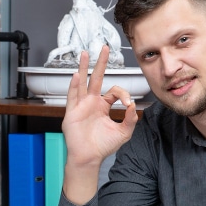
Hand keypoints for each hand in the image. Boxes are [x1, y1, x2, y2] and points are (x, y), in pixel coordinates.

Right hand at [61, 46, 138, 166]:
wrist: (89, 157)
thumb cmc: (103, 146)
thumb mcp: (123, 132)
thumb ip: (130, 119)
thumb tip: (133, 106)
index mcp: (103, 106)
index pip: (114, 91)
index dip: (123, 94)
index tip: (127, 103)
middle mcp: (91, 103)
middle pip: (96, 78)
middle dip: (100, 63)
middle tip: (104, 48)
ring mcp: (81, 105)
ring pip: (82, 82)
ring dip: (84, 67)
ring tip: (85, 53)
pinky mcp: (72, 112)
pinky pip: (72, 96)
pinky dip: (74, 85)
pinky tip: (77, 75)